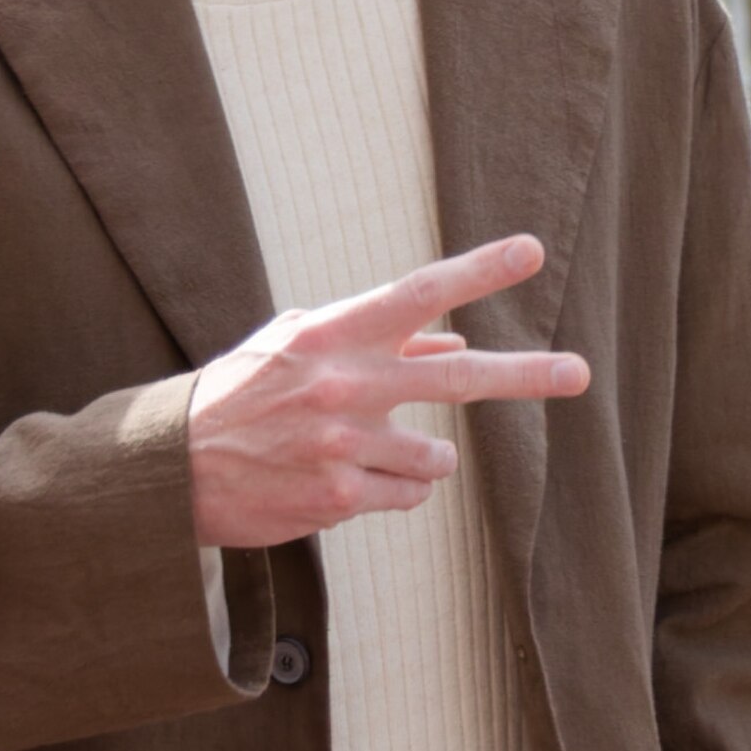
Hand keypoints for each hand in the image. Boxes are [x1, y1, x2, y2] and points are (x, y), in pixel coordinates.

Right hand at [187, 233, 589, 553]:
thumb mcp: (297, 348)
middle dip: (526, 374)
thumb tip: (455, 341)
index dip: (479, 270)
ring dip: (420, 457)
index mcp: (333, 336)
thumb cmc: (241, 397)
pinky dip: (392, 491)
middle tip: (580, 372)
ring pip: (436, 457)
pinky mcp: (338, 499)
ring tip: (363, 451)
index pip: (418, 293)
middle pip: (458, 379)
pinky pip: (406, 497)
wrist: (169, 469)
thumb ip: (376, 340)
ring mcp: (342, 445)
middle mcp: (344, 385)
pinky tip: (344, 481)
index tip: (531, 251)